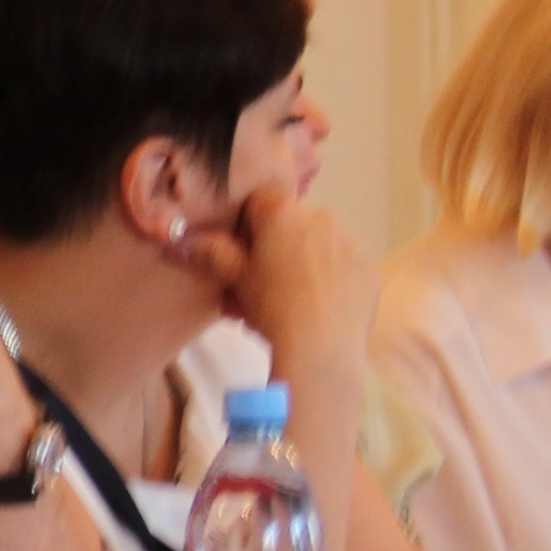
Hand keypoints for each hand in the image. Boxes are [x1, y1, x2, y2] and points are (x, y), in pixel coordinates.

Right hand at [208, 188, 369, 383]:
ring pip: (319, 244)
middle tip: (262, 285)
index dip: (247, 226)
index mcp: (282, 213)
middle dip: (276, 247)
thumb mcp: (235, 280)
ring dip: (304, 262)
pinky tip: (319, 307)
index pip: (258, 202)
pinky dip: (331, 279)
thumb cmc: (272, 308)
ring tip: (291, 302)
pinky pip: (343, 265)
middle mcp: (320, 217)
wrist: (322, 349)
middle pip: (291, 223)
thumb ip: (212, 253)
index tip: (243, 254)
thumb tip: (183, 238)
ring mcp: (349, 241)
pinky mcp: (367, 267)